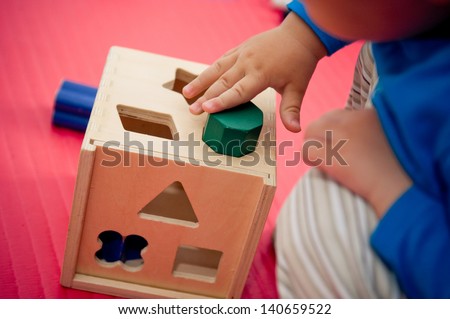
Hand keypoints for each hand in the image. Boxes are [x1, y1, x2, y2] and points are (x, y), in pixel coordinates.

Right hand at [182, 12, 326, 132]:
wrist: (300, 35)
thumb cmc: (299, 63)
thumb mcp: (298, 87)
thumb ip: (292, 110)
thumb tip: (295, 130)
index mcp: (261, 74)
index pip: (238, 92)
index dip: (222, 102)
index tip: (206, 109)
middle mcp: (248, 63)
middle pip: (222, 82)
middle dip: (205, 97)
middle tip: (193, 110)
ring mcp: (242, 54)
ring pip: (217, 69)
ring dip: (200, 81)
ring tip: (186, 93)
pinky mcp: (241, 48)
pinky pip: (222, 60)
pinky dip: (210, 70)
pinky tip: (201, 79)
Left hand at [303, 108, 411, 217]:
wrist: (399, 189)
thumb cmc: (397, 170)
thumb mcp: (388, 138)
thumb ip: (368, 130)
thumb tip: (345, 136)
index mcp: (369, 114)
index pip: (337, 115)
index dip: (333, 131)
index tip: (337, 145)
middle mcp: (354, 121)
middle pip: (321, 121)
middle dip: (319, 136)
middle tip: (325, 153)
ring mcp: (342, 137)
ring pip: (311, 132)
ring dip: (313, 146)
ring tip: (321, 160)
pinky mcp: (333, 155)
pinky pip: (308, 149)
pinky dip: (309, 157)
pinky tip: (318, 166)